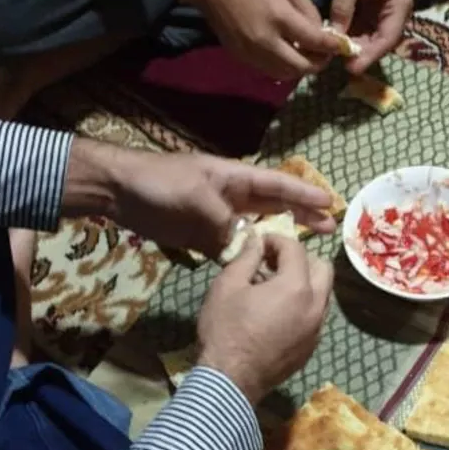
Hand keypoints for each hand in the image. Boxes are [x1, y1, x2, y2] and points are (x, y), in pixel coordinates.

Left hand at [62, 139, 337, 256]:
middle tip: (329, 229)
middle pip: (275, 207)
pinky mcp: (204, 238)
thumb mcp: (196, 197)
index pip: (278, 185)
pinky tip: (265, 271)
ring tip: (305, 251)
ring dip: (279, 240)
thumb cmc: (160, 183)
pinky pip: (234, 250)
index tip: (330, 203)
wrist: (118, 192)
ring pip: (258, 230)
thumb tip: (247, 245)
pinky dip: (250, 259)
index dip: (304, 194)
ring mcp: (219, 218)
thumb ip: (225, 222)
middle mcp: (233, 197)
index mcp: (236, 178)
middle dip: (301, 216)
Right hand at [192, 0, 340, 78]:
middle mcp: (265, 40)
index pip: (314, 42)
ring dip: (300, 68)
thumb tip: (319, 31)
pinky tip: (287, 53)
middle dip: (319, 63)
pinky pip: (268, 70)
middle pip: (301, 67)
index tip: (344, 47)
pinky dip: (283, 66)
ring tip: (307, 54)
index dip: (333, 47)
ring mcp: (250, 51)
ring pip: (285, 74)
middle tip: (325, 54)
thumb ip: (307, 9)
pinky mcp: (239, 55)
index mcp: (279, 17)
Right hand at [197, 234, 332, 402]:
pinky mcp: (312, 346)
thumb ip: (247, 257)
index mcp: (296, 286)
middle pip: (322, 268)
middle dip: (301, 259)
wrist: (230, 380)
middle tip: (274, 263)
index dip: (277, 240)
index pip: (296, 249)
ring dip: (305, 282)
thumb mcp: (227, 285)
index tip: (261, 243)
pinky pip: (316, 316)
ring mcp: (317, 328)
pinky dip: (304, 306)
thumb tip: (257, 240)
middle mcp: (315, 305)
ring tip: (275, 287)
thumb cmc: (225, 329)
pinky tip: (279, 312)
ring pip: (323, 293)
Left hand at [329, 0, 412, 72]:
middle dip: (361, 54)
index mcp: (399, 5)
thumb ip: (343, 7)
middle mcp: (395, 12)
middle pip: (381, 42)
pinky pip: (363, 28)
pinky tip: (334, 41)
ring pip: (371, 38)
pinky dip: (351, 35)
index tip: (352, 68)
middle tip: (339, 66)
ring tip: (334, 56)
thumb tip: (333, 36)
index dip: (370, 55)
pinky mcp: (373, 9)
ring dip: (355, 47)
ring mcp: (384, 12)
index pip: (387, 39)